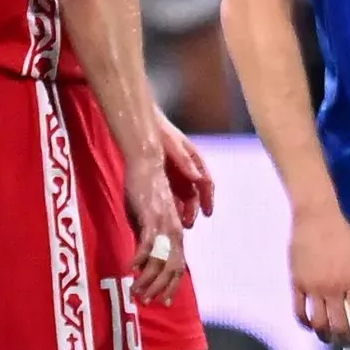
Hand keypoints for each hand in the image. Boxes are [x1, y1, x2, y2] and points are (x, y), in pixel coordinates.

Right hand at [124, 164, 185, 304]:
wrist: (147, 163)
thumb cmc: (146, 189)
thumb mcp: (149, 218)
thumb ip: (149, 236)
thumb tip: (144, 257)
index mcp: (176, 233)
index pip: (178, 266)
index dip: (172, 286)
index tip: (164, 301)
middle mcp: (174, 231)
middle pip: (171, 268)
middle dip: (159, 289)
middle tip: (146, 301)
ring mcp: (163, 225)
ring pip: (160, 260)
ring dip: (147, 279)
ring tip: (135, 290)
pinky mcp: (150, 217)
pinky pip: (147, 243)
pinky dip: (139, 258)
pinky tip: (130, 268)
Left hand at [157, 110, 214, 228]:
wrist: (142, 125)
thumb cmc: (161, 131)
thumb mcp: (174, 144)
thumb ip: (185, 161)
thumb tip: (198, 179)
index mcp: (195, 162)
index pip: (206, 184)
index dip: (208, 200)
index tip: (207, 213)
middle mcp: (187, 171)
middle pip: (193, 195)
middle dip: (192, 211)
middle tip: (187, 224)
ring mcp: (174, 175)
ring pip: (180, 198)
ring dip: (180, 211)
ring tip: (174, 223)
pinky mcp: (161, 178)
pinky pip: (167, 194)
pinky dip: (167, 204)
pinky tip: (162, 214)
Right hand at [289, 205, 349, 345]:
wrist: (317, 217)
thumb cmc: (346, 234)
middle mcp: (335, 288)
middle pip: (339, 325)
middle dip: (344, 339)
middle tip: (347, 344)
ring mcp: (313, 287)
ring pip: (318, 322)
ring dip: (324, 335)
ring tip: (328, 338)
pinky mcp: (297, 283)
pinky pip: (299, 310)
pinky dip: (304, 322)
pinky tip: (309, 325)